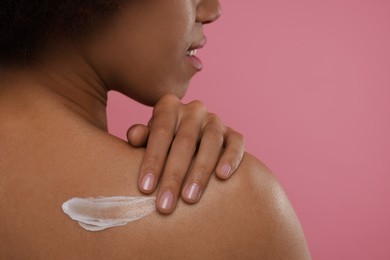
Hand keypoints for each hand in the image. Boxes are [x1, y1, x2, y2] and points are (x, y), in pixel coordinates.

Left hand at [127, 94, 243, 213]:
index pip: (160, 133)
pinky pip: (236, 144)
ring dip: (200, 172)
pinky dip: (231, 159)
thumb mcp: (150, 139)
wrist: (192, 141)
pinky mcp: (233, 134)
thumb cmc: (163, 144)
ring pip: (211, 143)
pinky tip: (223, 176)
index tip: (145, 189)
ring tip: (190, 198)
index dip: (152, 161)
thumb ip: (141, 136)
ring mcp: (215, 121)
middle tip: (165, 205)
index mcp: (169, 107)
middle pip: (184, 142)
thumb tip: (133, 136)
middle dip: (173, 176)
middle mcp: (194, 110)